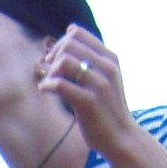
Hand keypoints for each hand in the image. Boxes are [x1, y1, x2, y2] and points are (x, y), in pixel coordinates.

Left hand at [39, 26, 136, 159]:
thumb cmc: (108, 109)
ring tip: (48, 82)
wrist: (121, 137)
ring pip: (64, 62)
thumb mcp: (105, 78)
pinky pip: (61, 85)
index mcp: (110, 58)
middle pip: (69, 44)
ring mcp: (99, 84)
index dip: (60, 43)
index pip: (78, 33)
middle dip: (54, 55)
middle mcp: (107, 67)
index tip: (55, 59)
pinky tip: (45, 89)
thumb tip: (70, 30)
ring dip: (50, 70)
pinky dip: (47, 85)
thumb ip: (91, 59)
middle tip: (49, 71)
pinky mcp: (89, 102)